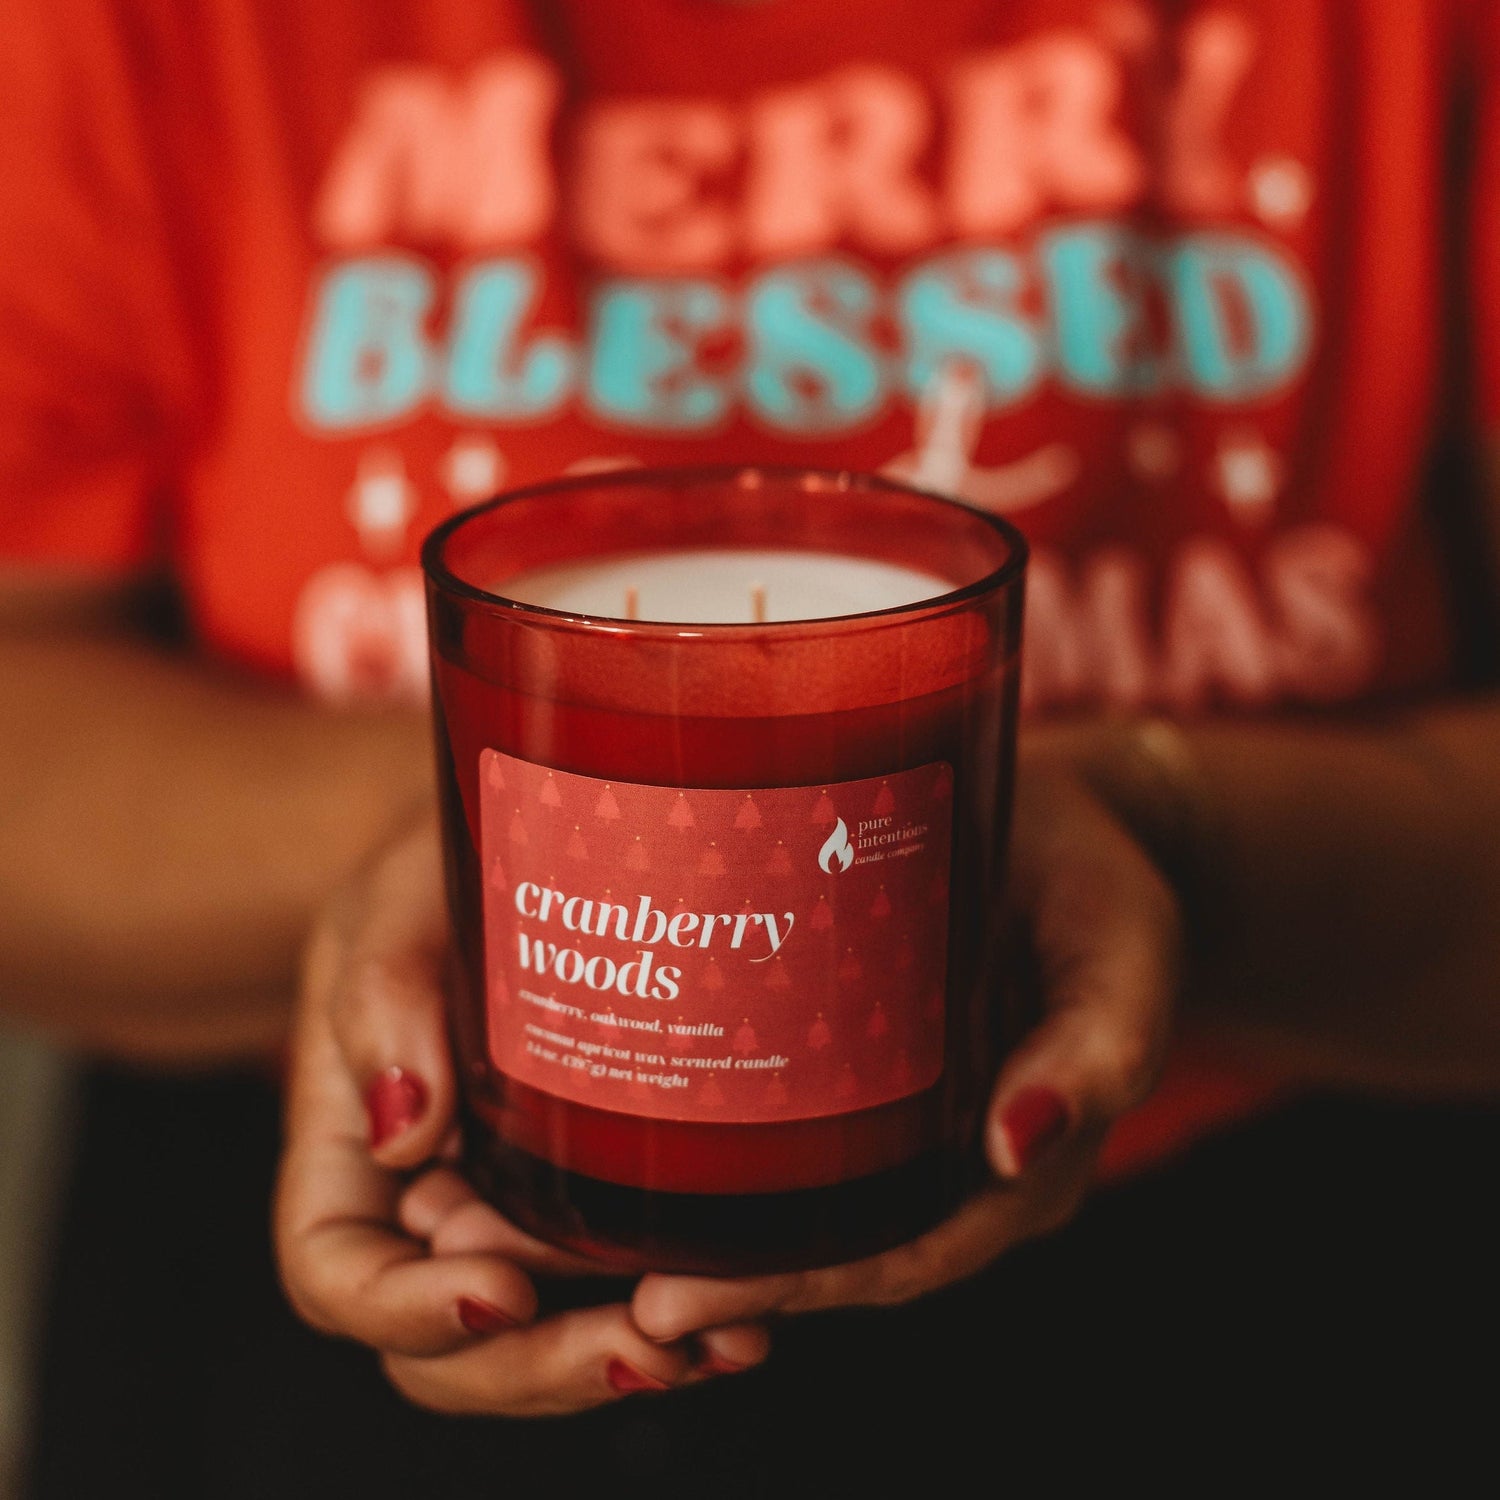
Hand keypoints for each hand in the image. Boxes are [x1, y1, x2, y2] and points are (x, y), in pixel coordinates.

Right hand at [273, 813, 769, 1414]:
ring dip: (617, 1356)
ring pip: (539, 1329)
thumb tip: (403, 1127)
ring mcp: (510, 1197)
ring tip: (719, 1345)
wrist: (528, 834)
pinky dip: (670, 1309)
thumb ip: (381, 994)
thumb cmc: (443, 858)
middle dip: (536, 1364)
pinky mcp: (592, 1184)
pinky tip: (741, 1313)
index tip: (497, 1289)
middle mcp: (426, 1190)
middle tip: (639, 1347)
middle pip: (445, 1339)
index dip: (402, 1308)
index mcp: (347, 1138)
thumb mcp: (396, 899)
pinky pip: (614, 1275)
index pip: (337, 1268)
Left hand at [630, 754, 1181, 1341]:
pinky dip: (707, 1141)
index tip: (675, 1303)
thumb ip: (1096, 1050)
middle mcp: (944, 1164)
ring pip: (792, 1198)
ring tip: (560, 1225)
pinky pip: (785, 1121)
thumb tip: (1019, 1145)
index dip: (790, 1288)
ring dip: (689, 1220)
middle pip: (825, 1248)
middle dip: (712, 1274)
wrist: (1071, 824)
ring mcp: (896, 1116)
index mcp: (1012, 1173)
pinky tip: (618, 1124)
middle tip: (584, 1278)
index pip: (895, 1258)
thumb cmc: (1107, 895)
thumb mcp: (1125, 962)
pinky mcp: (856, 1057)